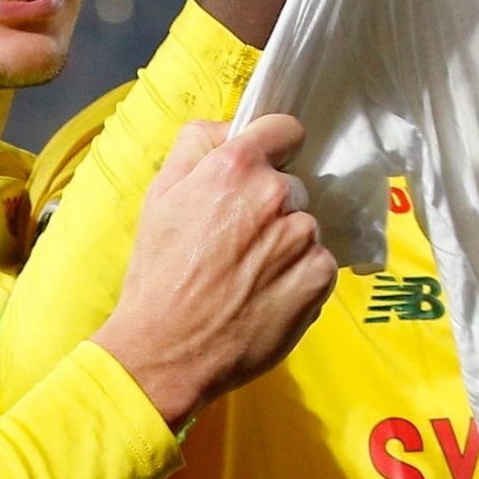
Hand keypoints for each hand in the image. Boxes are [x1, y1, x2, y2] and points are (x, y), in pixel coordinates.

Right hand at [91, 115, 337, 426]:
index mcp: (235, 168)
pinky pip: (319, 262)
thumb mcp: (159, 196)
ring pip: (304, 226)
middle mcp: (275, 196)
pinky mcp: (319, 276)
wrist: (168, 350)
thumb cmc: (159, 275)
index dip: (274, 146)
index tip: (265, 165)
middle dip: (270, 205)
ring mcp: (301, 237)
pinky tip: (265, 294)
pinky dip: (300, 276)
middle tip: (235, 241)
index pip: (284, 130)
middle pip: (292, 185)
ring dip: (285, 244)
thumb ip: (197, 145)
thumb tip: (232, 128)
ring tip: (247, 275)